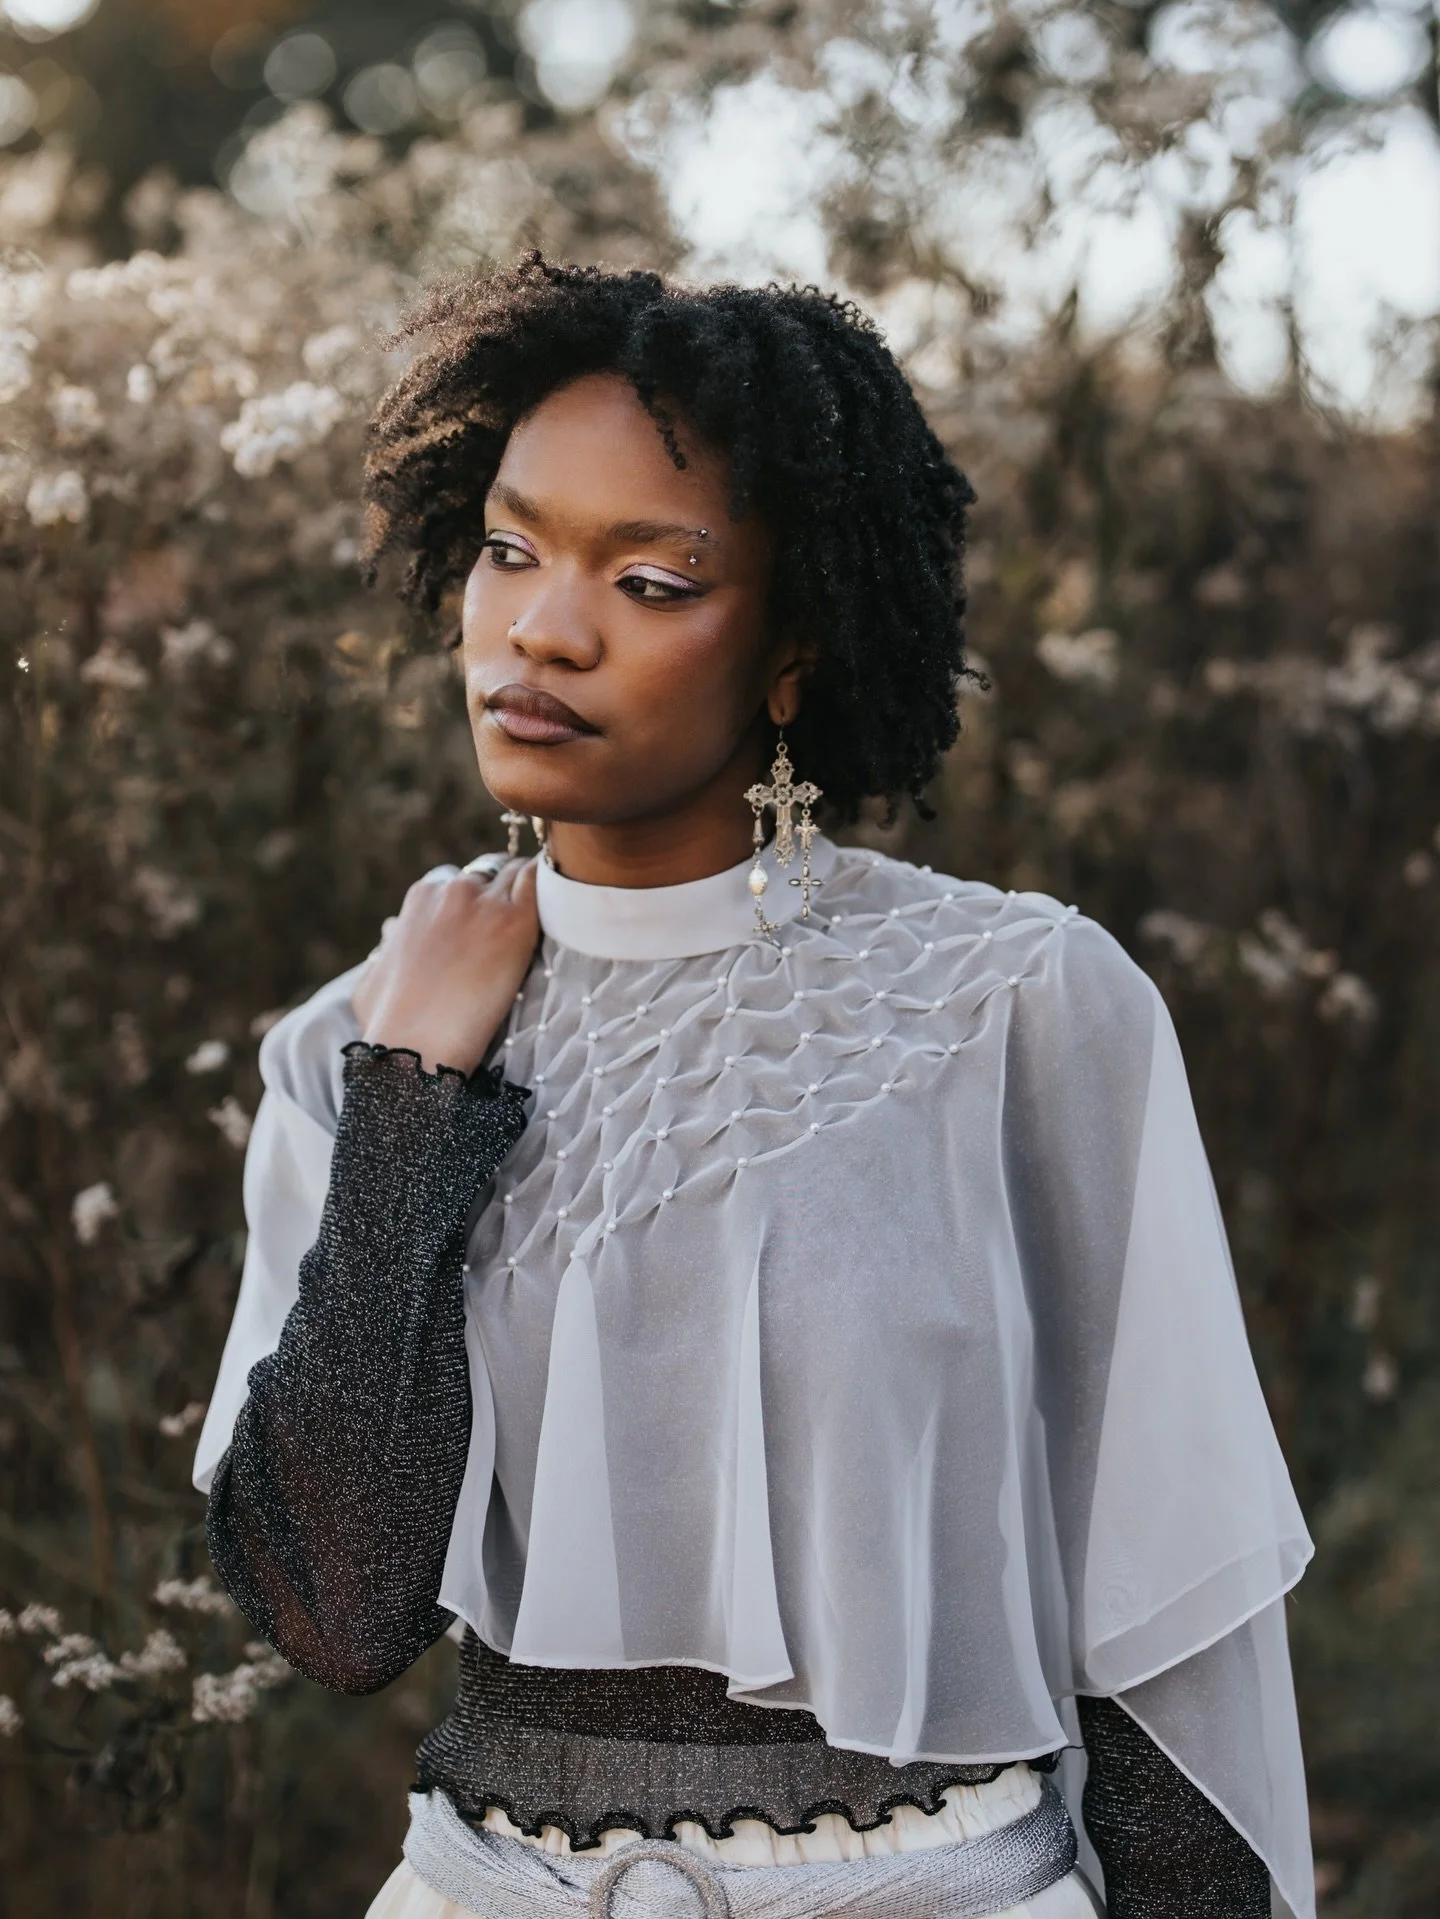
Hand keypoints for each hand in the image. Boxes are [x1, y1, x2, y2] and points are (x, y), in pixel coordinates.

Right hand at [350, 858, 539, 1076]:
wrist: (417, 1045)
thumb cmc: (390, 1022)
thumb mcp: (373, 976)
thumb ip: (387, 946)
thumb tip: (391, 930)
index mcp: (420, 897)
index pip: (456, 879)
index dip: (474, 896)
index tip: (486, 915)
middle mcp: (453, 890)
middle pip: (491, 872)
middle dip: (503, 889)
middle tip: (520, 914)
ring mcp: (486, 903)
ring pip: (519, 873)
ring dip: (530, 887)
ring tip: (549, 907)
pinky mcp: (516, 923)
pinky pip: (540, 885)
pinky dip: (552, 889)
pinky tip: (561, 902)